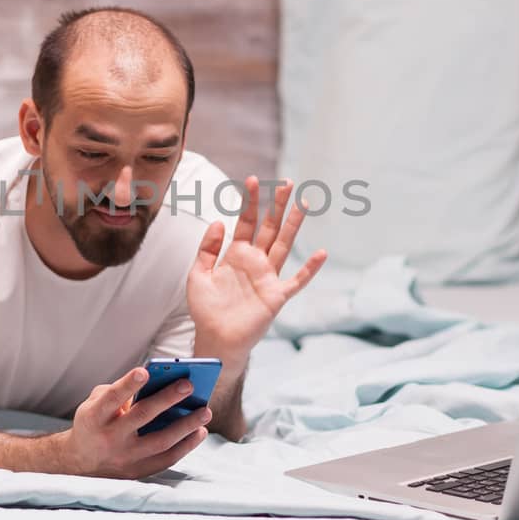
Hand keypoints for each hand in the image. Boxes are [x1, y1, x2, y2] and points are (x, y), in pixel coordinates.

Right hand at [64, 366, 212, 479]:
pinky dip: (186, 446)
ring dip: (185, 425)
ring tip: (205, 411)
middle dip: (167, 399)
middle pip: (142, 417)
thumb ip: (119, 392)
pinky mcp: (138, 471)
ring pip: (160, 441)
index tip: (145, 371)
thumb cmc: (94, 423)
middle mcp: (109, 438)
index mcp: (94, 417)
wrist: (81, 463)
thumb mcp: (94, 404)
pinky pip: (167, 459)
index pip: (112, 398)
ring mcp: (125, 457)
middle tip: (189, 385)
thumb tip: (157, 384)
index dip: (128, 385)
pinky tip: (200, 431)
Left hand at [188, 176, 326, 366]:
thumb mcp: (198, 274)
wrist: (215, 339)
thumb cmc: (206, 310)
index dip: (251, 202)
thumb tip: (219, 222)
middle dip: (278, 205)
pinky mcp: (276, 296)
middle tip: (287, 182)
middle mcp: (256, 262)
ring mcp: (268, 278)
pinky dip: (309, 268)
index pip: (247, 222)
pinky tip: (321, 254)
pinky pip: (296, 280)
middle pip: (270, 228)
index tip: (253, 180)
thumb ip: (207, 248)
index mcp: (237, 254)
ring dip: (294, 225)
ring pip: (284, 245)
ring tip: (304, 203)